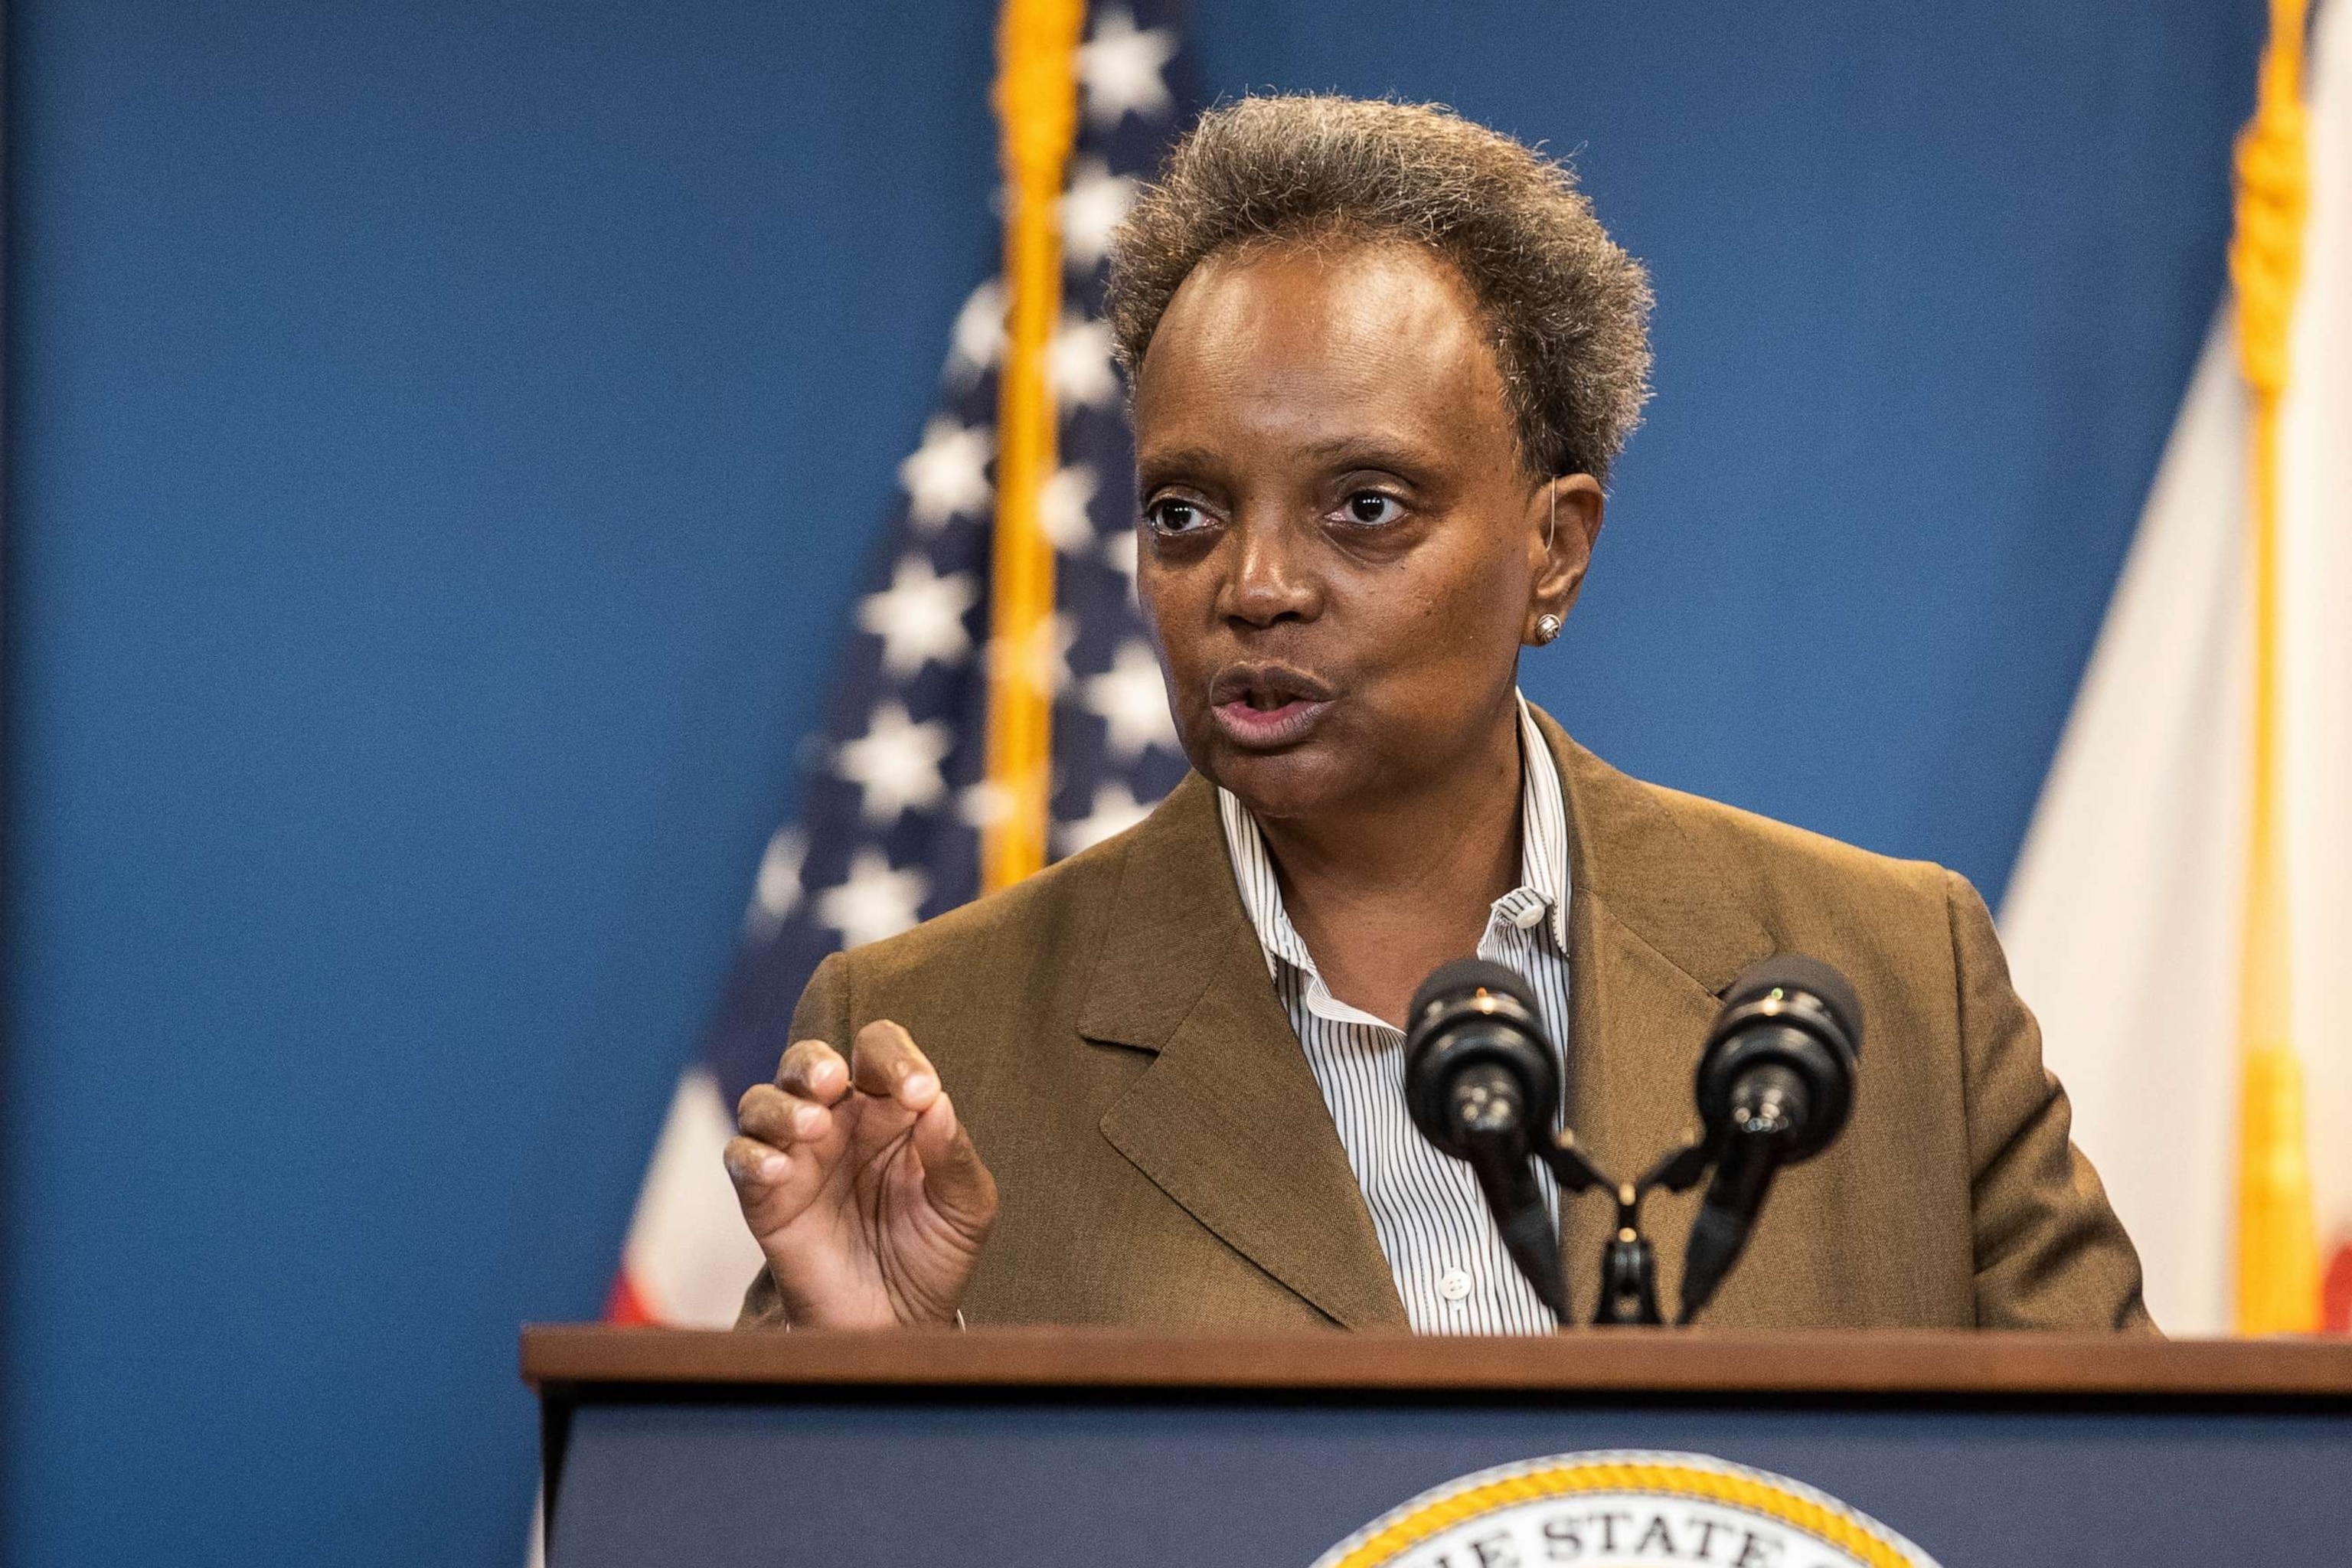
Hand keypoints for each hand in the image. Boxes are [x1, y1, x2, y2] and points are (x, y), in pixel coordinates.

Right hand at [724, 1020, 997, 1327]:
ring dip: (783, 1105)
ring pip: (763, 1100)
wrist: (899, 1324)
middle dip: (814, 1062)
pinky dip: (752, 1154)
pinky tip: (779, 1168)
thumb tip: (938, 1101)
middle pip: (808, 1061)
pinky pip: (740, 1156)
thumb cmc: (934, 1253)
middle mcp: (838, 1122)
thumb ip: (953, 1154)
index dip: (896, 1058)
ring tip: (813, 1127)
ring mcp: (798, 1156)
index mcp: (890, 1108)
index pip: (880, 1051)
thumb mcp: (965, 1206)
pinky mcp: (766, 1197)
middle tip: (833, 1080)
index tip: (920, 1092)